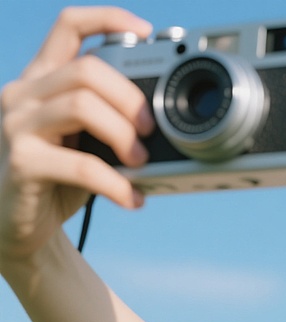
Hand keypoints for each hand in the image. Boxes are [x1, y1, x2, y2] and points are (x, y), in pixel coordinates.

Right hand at [0, 6, 154, 268]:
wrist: (19, 228)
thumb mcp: (83, 144)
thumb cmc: (56, 183)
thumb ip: (106, 124)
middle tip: (151, 129)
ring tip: (141, 163)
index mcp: (40, 80)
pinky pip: (80, 165)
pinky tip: (132, 199)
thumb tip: (159, 125)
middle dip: (129, 98)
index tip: (146, 33)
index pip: (69, 27)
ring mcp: (17, 126)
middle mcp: (23, 94)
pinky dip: (115, 184)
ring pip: (81, 105)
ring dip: (123, 134)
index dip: (108, 19)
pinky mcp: (22, 163)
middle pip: (86, 70)